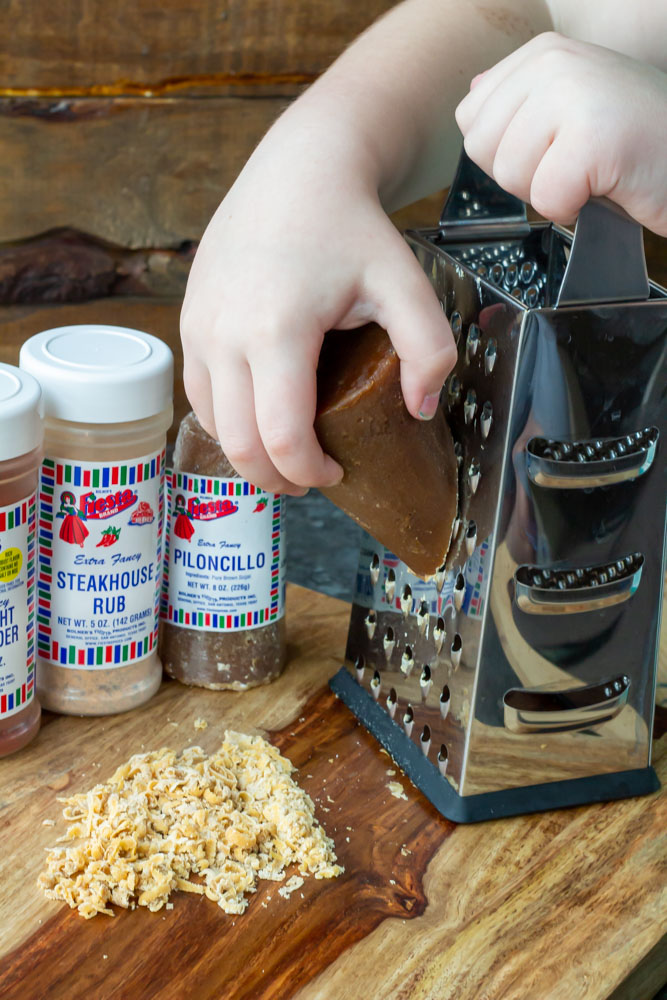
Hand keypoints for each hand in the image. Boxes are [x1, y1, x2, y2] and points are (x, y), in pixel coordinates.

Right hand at [181, 115, 455, 494]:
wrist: (297, 172)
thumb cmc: (351, 227)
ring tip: (286, 453)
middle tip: (311, 479)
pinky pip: (199, 393)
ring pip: (211, 424)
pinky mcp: (188, 321)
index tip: (336, 472)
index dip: (308, 472)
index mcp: (276, 331)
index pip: (280, 437)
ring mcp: (198, 328)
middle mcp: (223, 334)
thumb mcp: (406, 282)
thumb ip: (429, 349)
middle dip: (276, 478)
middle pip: (238, 445)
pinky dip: (227, 420)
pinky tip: (260, 417)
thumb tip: (420, 410)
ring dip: (248, 452)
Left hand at [455, 32, 666, 235]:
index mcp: (541, 53)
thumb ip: (519, 101)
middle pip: (481, 149)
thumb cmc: (638, 141)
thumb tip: (474, 98)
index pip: (471, 119)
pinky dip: (573, 209)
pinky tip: (604, 186)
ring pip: (510, 175)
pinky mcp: (592, 136)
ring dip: (549, 192)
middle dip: (522, 175)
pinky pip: (546, 198)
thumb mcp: (572, 105)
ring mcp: (572, 93)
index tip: (552, 147)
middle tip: (572, 165)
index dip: (505, 152)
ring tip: (591, 172)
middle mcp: (553, 62)